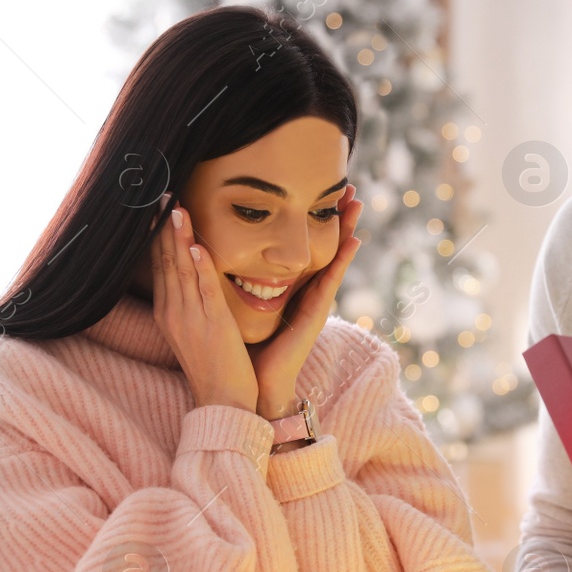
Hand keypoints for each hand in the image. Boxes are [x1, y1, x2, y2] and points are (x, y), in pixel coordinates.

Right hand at [151, 196, 258, 412]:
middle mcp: (173, 312)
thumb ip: (192, 302)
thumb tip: (194, 274)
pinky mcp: (212, 325)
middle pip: (165, 261)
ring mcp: (190, 318)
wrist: (223, 402)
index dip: (158, 234)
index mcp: (168, 312)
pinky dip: (200, 267)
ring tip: (176, 208)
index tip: (158, 207)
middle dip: (163, 227)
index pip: (159, 264)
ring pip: (181, 270)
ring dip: (179, 238)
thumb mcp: (195, 330)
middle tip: (162, 194)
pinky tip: (198, 246)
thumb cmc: (215, 366)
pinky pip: (203, 291)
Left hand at [247, 187, 360, 419]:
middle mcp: (305, 291)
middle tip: (349, 185)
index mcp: (288, 287)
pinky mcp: (315, 314)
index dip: (312, 218)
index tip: (318, 188)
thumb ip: (236, 282)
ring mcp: (314, 302)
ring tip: (357, 202)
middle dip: (336, 215)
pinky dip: (343, 260)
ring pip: (334, 256)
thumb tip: (214, 252)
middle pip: (324, 244)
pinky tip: (354, 240)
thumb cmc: (245, 349)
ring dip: (347, 228)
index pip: (303, 245)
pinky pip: (331, 281)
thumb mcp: (239, 305)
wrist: (254, 386)